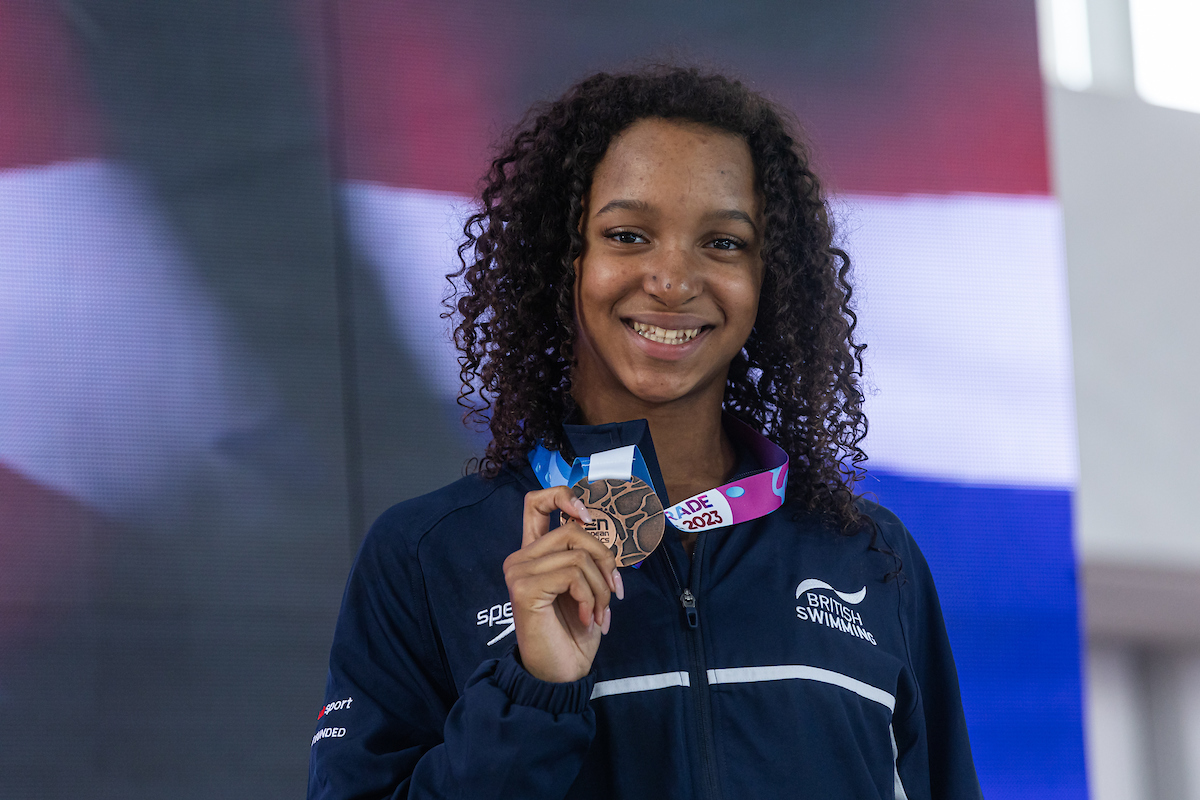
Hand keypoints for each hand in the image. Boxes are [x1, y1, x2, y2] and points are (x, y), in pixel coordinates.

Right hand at [503, 486, 624, 682]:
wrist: (561, 674)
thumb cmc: (574, 631)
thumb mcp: (586, 586)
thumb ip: (586, 556)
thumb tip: (605, 532)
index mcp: (534, 553)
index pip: (537, 502)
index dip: (565, 497)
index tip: (589, 516)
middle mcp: (521, 558)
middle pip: (573, 530)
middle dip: (605, 559)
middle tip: (614, 591)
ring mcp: (519, 572)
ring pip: (579, 555)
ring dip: (601, 587)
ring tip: (599, 613)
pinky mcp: (525, 589)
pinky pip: (574, 575)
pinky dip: (591, 597)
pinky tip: (587, 619)